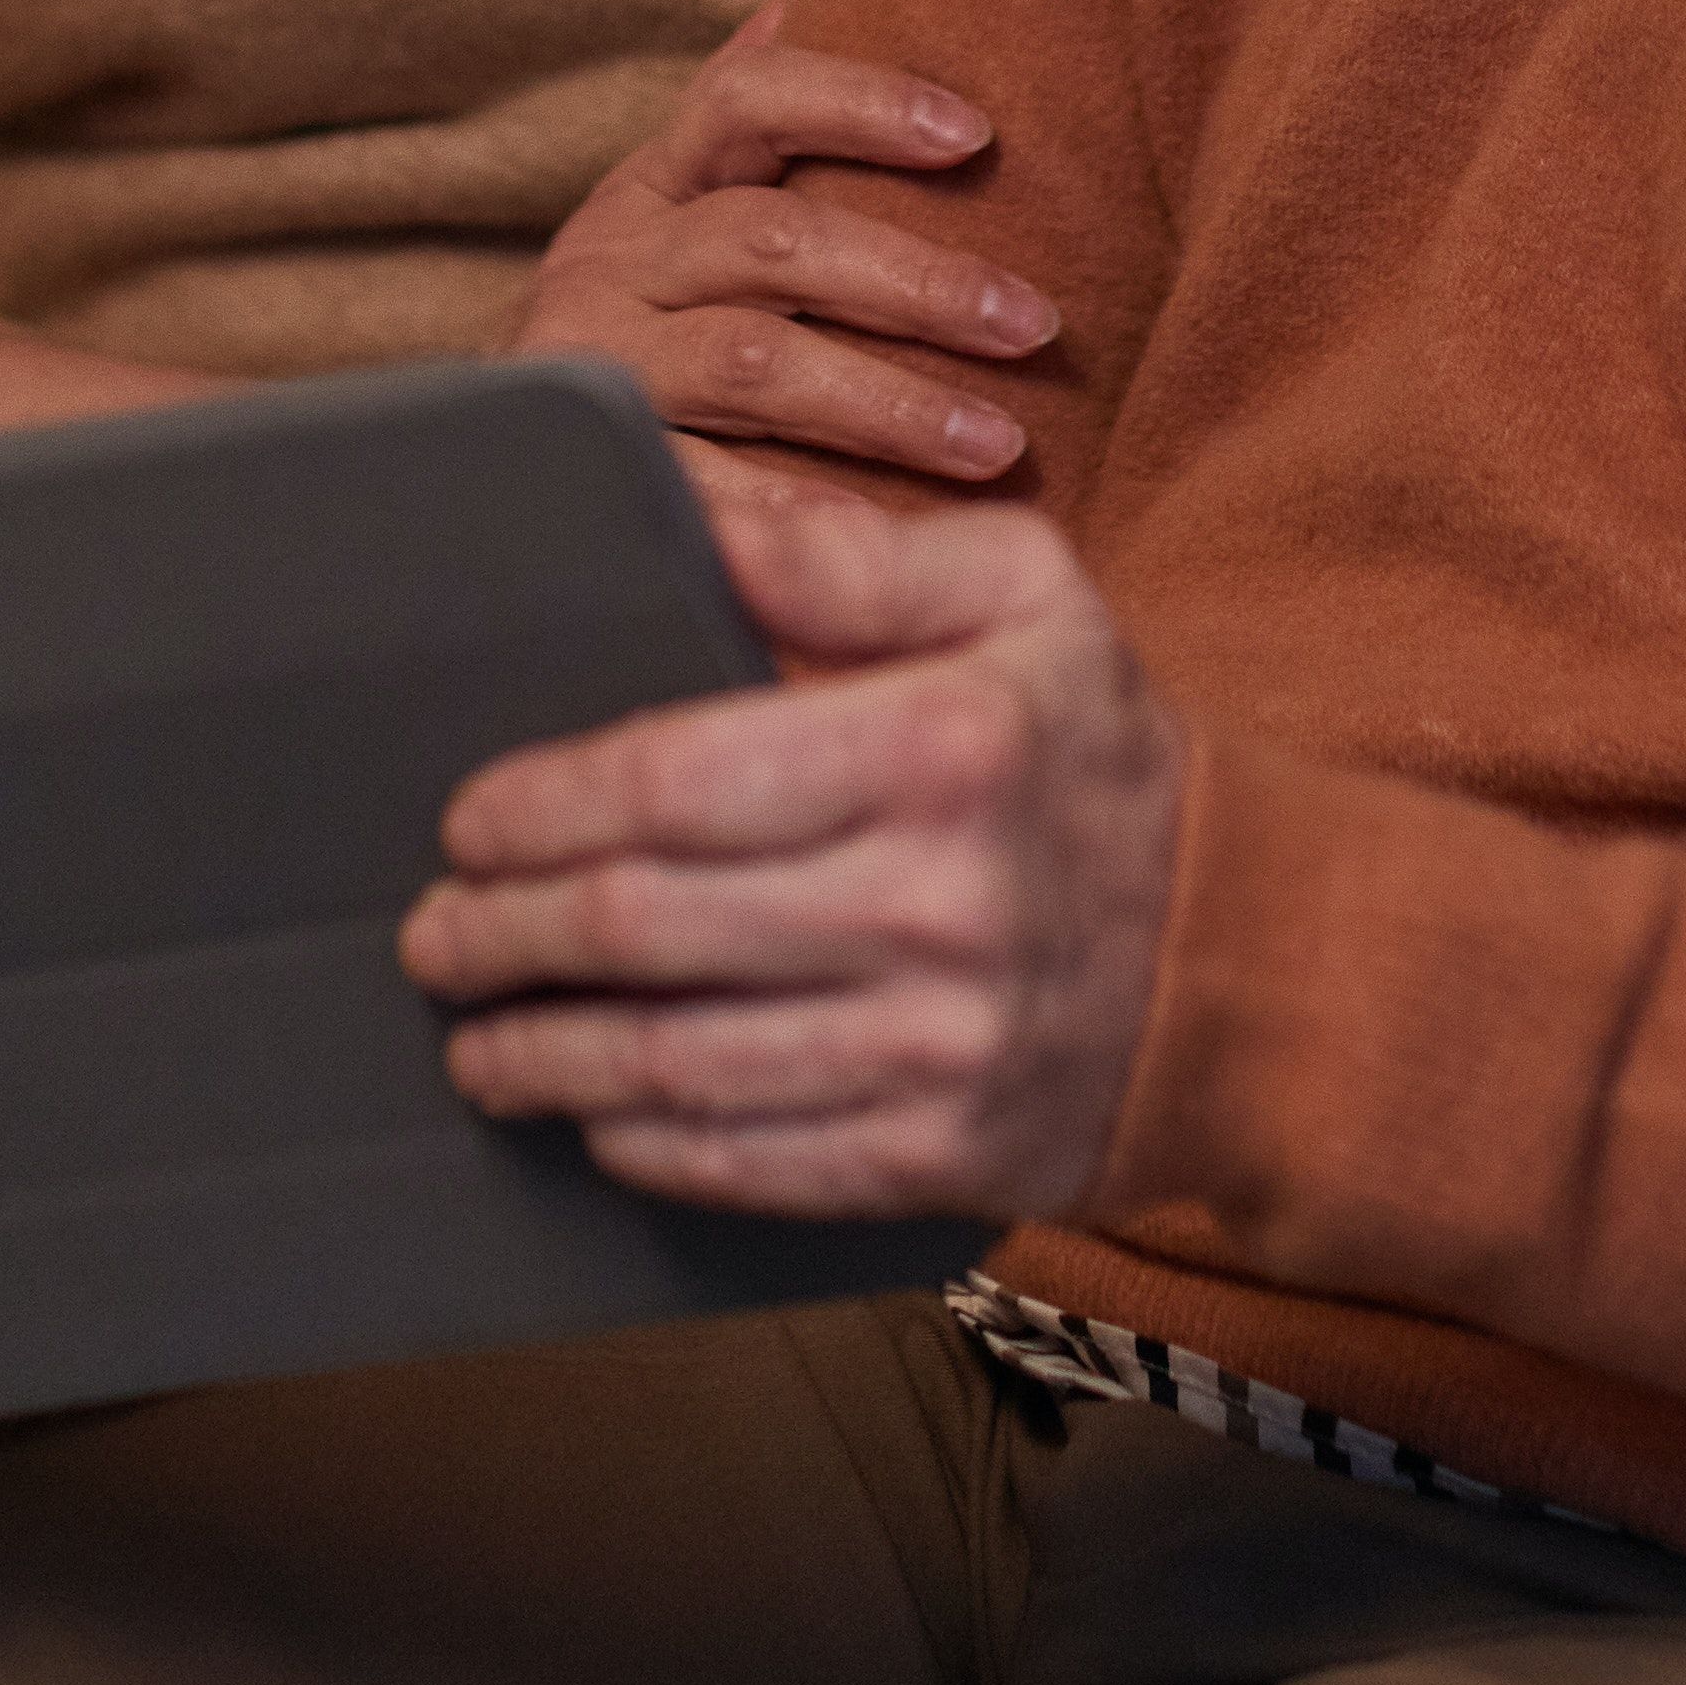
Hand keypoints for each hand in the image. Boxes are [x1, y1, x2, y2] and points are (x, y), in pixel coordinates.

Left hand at [399, 471, 1182, 1225]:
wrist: (1252, 961)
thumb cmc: (1095, 754)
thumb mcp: (1023, 594)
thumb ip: (859, 554)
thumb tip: (700, 521)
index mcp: (940, 745)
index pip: (682, 780)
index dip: (548, 806)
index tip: (469, 822)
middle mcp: (936, 903)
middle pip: (653, 929)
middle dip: (510, 935)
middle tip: (433, 934)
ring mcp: (940, 1048)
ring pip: (680, 1067)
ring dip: (548, 1057)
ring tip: (474, 1038)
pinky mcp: (942, 1158)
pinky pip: (753, 1163)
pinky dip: (646, 1145)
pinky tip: (589, 1115)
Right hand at [515, 0, 1059, 494]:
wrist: (486, 459)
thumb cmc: (636, 320)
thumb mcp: (671, 209)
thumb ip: (745, 121)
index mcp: (651, 185)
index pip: (749, 101)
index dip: (860, 103)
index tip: (974, 135)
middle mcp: (613, 262)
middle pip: (774, 242)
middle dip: (918, 283)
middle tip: (1035, 324)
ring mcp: (599, 365)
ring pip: (754, 364)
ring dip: (888, 403)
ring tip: (999, 443)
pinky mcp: (598, 467)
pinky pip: (703, 486)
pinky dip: (794, 507)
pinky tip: (882, 533)